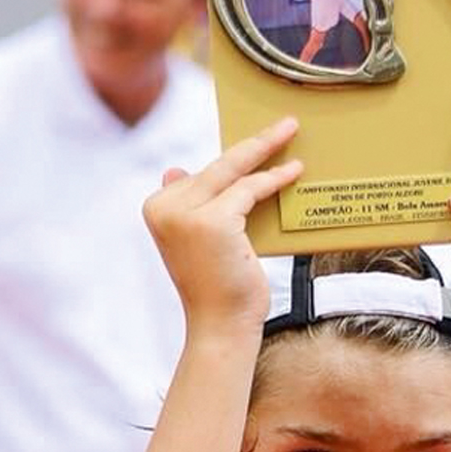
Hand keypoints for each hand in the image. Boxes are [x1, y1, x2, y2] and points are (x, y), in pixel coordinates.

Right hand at [142, 118, 301, 334]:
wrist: (220, 327)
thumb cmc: (217, 289)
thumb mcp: (199, 242)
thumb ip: (190, 205)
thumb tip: (175, 169)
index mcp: (157, 207)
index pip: (202, 174)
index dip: (233, 159)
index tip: (258, 140)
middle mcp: (165, 205)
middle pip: (218, 166)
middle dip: (254, 143)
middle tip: (286, 124)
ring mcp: (186, 212)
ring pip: (234, 172)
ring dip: (266, 151)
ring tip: (290, 134)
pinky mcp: (213, 220)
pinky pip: (249, 190)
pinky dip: (274, 180)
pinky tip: (293, 171)